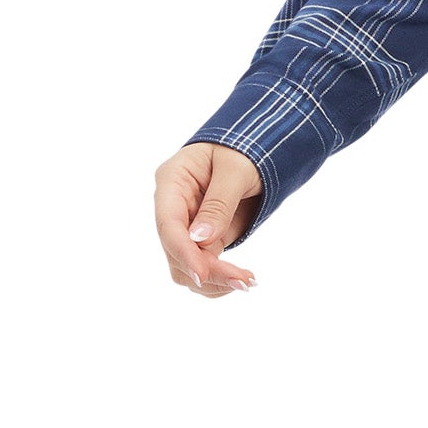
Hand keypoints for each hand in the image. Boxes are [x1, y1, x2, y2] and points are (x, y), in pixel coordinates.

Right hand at [155, 142, 263, 297]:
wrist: (259, 146)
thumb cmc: (244, 149)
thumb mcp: (235, 169)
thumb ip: (219, 203)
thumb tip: (200, 239)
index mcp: (172, 181)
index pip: (169, 225)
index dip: (183, 252)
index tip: (202, 274)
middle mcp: (173, 207)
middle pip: (176, 251)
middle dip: (207, 270)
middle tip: (244, 281)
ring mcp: (187, 225)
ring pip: (186, 266)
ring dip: (214, 280)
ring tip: (248, 281)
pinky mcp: (203, 238)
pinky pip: (202, 265)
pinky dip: (219, 278)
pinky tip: (241, 279)